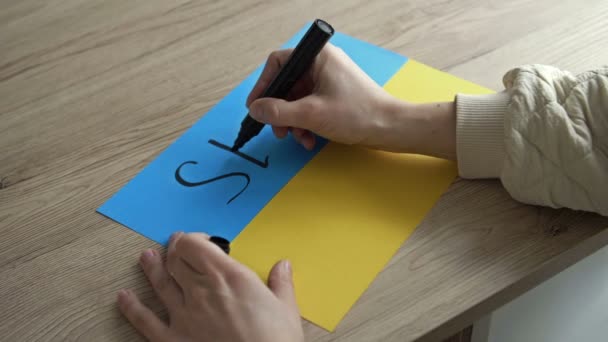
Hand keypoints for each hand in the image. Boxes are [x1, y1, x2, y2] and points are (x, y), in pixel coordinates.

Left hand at [117, 232, 303, 341]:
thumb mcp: (286, 309)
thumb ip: (281, 284)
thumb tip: (283, 266)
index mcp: (230, 277)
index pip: (197, 245)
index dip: (192, 238)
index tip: (199, 240)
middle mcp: (202, 290)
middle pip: (177, 260)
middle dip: (174, 250)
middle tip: (173, 246)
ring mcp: (184, 315)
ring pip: (160, 283)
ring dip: (151, 268)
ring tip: (146, 258)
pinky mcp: (172, 340)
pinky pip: (145, 321)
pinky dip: (131, 307)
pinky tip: (123, 298)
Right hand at [247, 43, 394, 150]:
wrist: (391, 128)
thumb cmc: (359, 114)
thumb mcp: (311, 114)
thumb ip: (278, 112)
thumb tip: (256, 109)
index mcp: (318, 57)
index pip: (279, 63)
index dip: (264, 85)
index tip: (256, 106)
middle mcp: (323, 65)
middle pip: (287, 84)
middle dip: (280, 110)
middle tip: (277, 129)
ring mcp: (329, 81)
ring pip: (297, 99)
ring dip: (293, 121)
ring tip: (297, 137)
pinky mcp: (335, 97)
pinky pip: (310, 107)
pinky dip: (306, 123)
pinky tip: (309, 139)